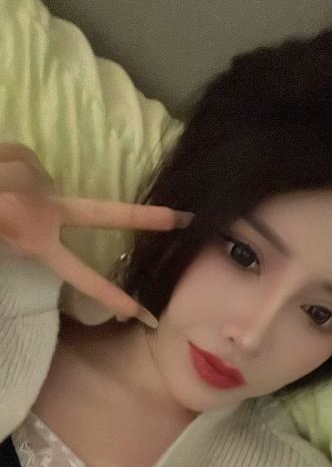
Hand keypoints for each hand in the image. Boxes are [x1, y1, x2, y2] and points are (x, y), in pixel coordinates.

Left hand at [0, 143, 191, 320]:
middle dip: (142, 216)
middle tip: (179, 217)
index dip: (107, 292)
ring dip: (20, 181)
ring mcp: (32, 181)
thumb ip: (15, 237)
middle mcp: (41, 208)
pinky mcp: (19, 155)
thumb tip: (22, 224)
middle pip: (101, 212)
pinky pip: (25, 157)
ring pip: (39, 180)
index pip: (78, 272)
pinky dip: (8, 160)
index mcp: (32, 235)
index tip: (138, 311)